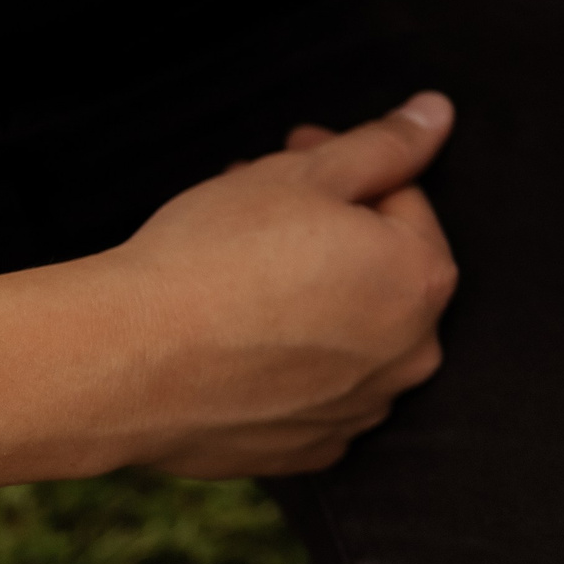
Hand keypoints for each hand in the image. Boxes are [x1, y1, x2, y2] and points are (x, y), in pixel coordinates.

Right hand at [0, 93, 457, 485]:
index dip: (348, 170)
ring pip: (349, 333)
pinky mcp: (311, 451)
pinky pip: (314, 391)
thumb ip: (386, 144)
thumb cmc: (214, 259)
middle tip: (262, 202)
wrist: (126, 362)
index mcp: (421, 282)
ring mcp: (361, 411)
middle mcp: (410, 355)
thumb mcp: (304, 175)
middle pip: (381, 270)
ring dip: (312, 296)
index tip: (295, 154)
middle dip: (331, 229)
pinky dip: (289, 362)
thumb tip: (437, 113)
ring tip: (242, 267)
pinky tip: (239, 338)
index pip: (404, 202)